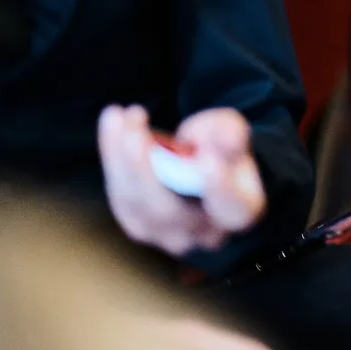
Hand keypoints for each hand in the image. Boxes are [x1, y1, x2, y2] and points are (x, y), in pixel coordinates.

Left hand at [98, 105, 266, 256]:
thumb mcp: (232, 134)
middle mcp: (203, 234)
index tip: (208, 159)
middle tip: (134, 132)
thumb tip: (227, 138)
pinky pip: (117, 191)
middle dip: (144, 169)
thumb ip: (231, 135)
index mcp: (239, 212)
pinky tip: (113, 120)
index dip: (219, 187)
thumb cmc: (221, 150)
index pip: (231, 207)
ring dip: (119, 155)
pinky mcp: (136, 222)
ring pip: (134, 201)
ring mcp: (165, 234)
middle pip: (168, 211)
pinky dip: (111, 153)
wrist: (198, 168)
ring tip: (117, 115)